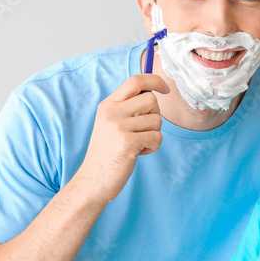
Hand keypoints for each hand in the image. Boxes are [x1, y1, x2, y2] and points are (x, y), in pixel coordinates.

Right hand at [73, 73, 169, 203]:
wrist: (93, 180)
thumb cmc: (108, 152)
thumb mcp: (111, 123)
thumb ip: (128, 107)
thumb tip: (154, 91)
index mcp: (108, 104)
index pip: (135, 80)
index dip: (155, 80)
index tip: (166, 88)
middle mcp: (112, 112)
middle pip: (151, 99)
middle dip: (155, 116)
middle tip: (143, 131)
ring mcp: (119, 127)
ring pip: (157, 120)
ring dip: (154, 134)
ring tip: (138, 144)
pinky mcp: (128, 143)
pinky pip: (157, 137)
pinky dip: (153, 147)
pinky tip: (138, 153)